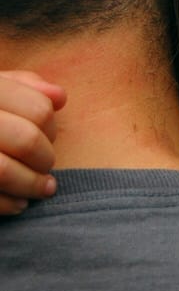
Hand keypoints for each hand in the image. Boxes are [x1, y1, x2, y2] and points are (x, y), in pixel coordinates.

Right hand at [0, 71, 65, 213]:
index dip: (51, 127)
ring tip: (43, 189)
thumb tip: (60, 98)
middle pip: (26, 140)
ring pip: (3, 171)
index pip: (38, 109)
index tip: (49, 137)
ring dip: (32, 185)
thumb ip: (20, 86)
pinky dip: (7, 204)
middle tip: (48, 167)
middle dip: (45, 159)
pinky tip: (18, 204)